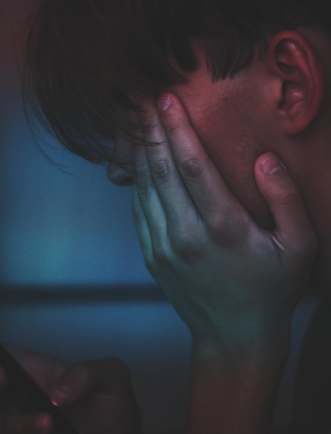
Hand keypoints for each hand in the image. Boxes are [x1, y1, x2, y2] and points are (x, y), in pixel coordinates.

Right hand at [0, 340, 154, 433]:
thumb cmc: (112, 406)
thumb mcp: (113, 377)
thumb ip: (88, 373)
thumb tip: (56, 392)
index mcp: (40, 372)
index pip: (4, 357)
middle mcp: (27, 399)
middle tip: (0, 375)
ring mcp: (28, 430)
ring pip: (11, 428)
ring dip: (29, 424)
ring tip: (52, 422)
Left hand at [130, 94, 317, 357]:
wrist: (234, 337)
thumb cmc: (272, 291)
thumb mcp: (299, 248)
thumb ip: (286, 201)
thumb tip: (264, 160)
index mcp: (222, 227)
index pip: (192, 164)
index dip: (177, 127)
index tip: (166, 98)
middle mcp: (185, 234)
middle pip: (161, 169)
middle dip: (150, 127)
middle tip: (139, 96)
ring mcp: (163, 246)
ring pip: (144, 186)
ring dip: (139, 148)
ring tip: (134, 117)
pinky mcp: (152, 255)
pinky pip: (139, 208)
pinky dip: (136, 178)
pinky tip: (138, 158)